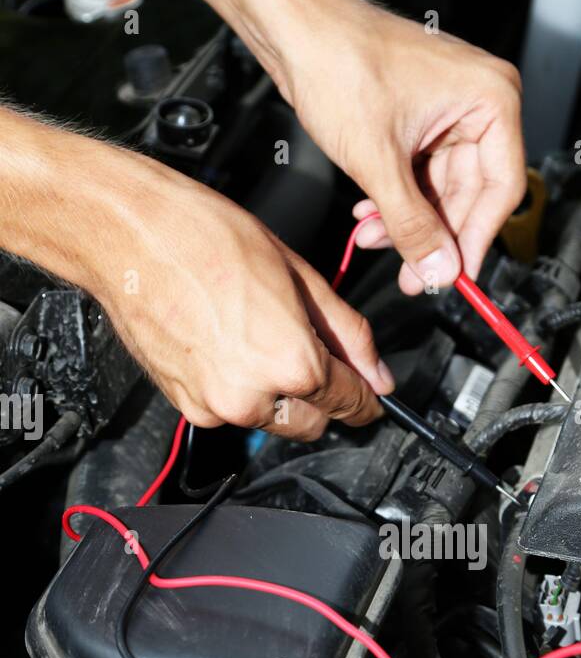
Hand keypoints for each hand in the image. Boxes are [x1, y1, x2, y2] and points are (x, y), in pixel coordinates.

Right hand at [93, 156, 392, 438]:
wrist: (129, 234)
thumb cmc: (204, 238)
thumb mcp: (300, 275)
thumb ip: (345, 332)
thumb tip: (375, 372)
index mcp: (291, 365)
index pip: (350, 403)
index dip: (367, 397)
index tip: (372, 396)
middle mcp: (251, 398)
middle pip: (312, 423)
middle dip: (320, 396)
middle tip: (310, 350)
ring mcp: (213, 407)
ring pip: (271, 420)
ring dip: (278, 394)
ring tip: (258, 334)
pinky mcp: (184, 404)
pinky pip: (230, 410)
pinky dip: (240, 388)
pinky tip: (228, 342)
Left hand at [283, 0, 525, 295]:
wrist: (293, 26)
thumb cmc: (338, 61)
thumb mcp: (377, 161)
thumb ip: (412, 225)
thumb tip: (439, 271)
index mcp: (490, 97)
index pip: (501, 188)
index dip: (476, 239)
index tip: (456, 277)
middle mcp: (478, 101)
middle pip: (470, 193)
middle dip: (433, 235)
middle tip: (413, 276)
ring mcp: (449, 109)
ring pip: (440, 189)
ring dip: (407, 222)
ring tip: (373, 241)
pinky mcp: (421, 117)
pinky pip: (420, 174)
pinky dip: (396, 200)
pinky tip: (369, 218)